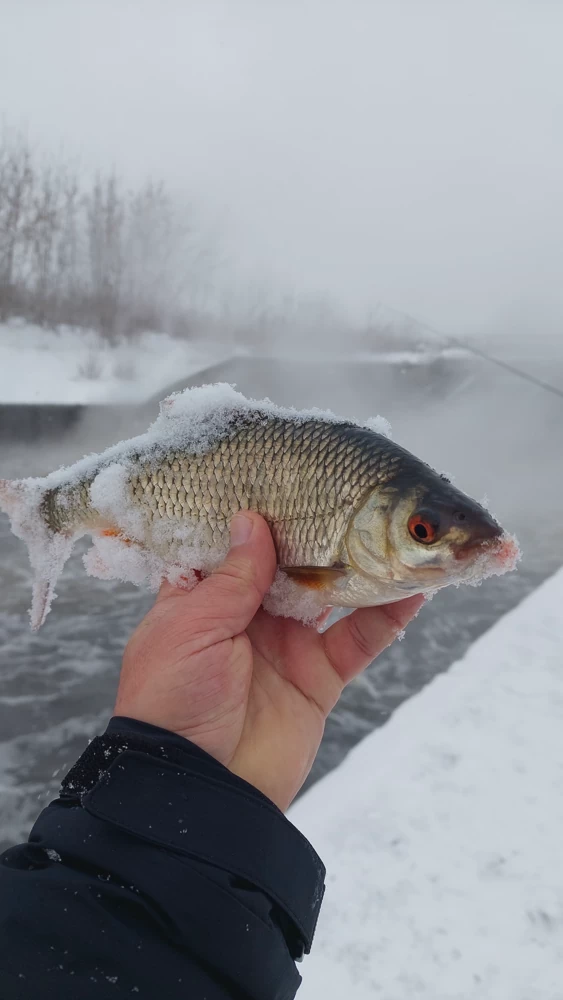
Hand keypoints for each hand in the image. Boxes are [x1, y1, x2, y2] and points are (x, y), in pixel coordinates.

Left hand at [115, 512, 423, 810]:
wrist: (196, 788)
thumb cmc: (171, 700)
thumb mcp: (190, 628)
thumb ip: (232, 577)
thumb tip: (254, 520)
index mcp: (205, 597)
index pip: (237, 544)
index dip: (262, 515)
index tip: (291, 478)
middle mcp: (248, 615)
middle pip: (292, 563)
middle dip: (320, 533)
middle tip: (356, 495)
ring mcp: (287, 645)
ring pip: (332, 594)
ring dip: (363, 566)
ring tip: (399, 531)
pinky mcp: (319, 679)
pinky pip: (359, 641)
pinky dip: (386, 616)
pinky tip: (413, 588)